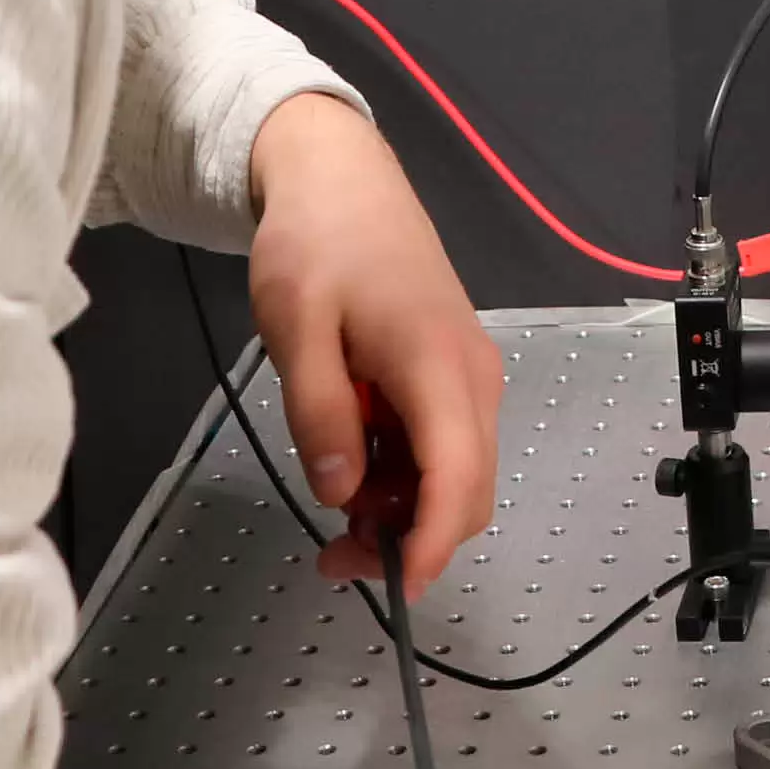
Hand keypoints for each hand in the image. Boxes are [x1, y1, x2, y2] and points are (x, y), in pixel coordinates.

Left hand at [243, 93, 503, 594]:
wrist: (342, 177)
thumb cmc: (316, 244)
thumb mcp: (296, 327)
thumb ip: (320, 412)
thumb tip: (342, 493)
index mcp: (438, 367)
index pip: (460, 480)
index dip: (434, 547)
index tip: (394, 591)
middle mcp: (473, 378)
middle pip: (469, 490)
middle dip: (413, 538)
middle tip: (333, 554)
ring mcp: (469, 374)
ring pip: (458, 472)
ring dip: (407, 506)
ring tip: (335, 502)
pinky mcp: (453, 371)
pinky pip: (444, 444)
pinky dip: (407, 472)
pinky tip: (354, 461)